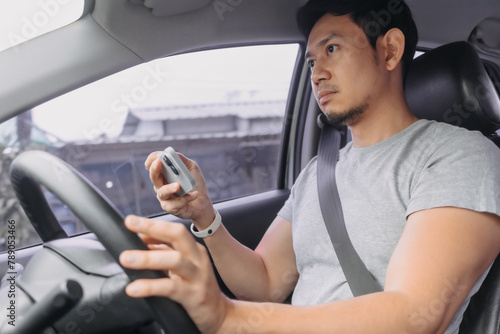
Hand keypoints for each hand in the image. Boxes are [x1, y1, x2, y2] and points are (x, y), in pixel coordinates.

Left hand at [119, 215, 230, 333]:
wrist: (218, 314)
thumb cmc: (196, 288)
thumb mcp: (181, 268)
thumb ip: (164, 254)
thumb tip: (141, 239)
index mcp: (193, 250)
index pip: (174, 230)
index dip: (152, 225)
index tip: (131, 221)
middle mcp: (198, 259)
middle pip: (178, 235)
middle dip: (153, 227)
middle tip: (130, 224)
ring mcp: (198, 276)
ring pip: (175, 260)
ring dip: (148, 258)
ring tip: (126, 259)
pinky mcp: (194, 295)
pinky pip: (171, 288)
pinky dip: (150, 287)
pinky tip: (134, 289)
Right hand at [146, 151, 214, 226]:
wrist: (202, 203)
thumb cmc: (195, 184)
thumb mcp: (192, 168)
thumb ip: (183, 161)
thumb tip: (174, 154)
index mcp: (164, 173)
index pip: (152, 164)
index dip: (152, 159)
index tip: (158, 156)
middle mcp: (161, 185)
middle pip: (153, 177)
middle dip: (154, 169)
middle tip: (159, 163)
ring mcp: (164, 197)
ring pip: (162, 192)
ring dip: (170, 188)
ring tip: (178, 186)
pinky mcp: (170, 207)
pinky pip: (175, 203)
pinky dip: (186, 198)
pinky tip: (194, 194)